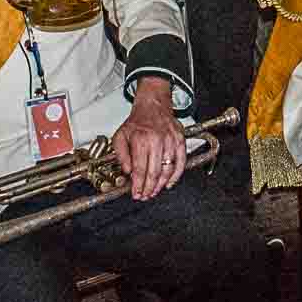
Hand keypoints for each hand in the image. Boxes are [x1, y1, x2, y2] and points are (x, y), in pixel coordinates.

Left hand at [111, 80, 188, 200]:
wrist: (153, 105)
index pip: (140, 169)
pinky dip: (176, 176)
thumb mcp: (120, 135)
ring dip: (161, 185)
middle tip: (144, 196)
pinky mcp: (180, 140)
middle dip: (149, 188)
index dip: (138, 185)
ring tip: (154, 191)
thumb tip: (127, 171)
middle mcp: (157, 140)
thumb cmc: (137, 121)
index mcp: (141, 139)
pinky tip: (169, 183)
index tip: (135, 193)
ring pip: (167, 169)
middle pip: (154, 172)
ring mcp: (170, 140)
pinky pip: (181, 162)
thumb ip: (121, 155)